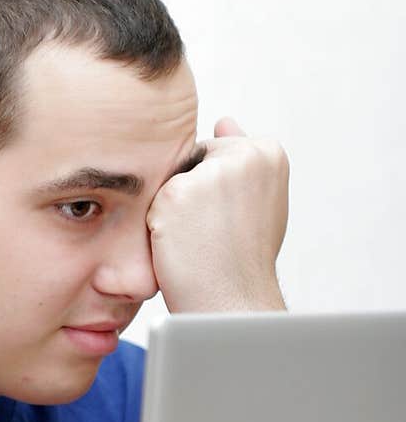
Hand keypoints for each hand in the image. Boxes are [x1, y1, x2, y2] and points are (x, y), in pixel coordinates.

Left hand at [146, 117, 288, 312]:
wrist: (233, 302)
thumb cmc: (242, 259)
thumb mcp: (257, 199)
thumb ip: (241, 158)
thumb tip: (225, 119)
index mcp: (268, 152)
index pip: (218, 153)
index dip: (216, 193)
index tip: (230, 222)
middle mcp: (244, 154)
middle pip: (192, 161)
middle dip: (194, 195)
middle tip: (215, 234)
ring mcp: (210, 172)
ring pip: (171, 179)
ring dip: (175, 209)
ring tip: (201, 240)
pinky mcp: (177, 192)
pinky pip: (153, 200)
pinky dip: (159, 224)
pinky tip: (183, 245)